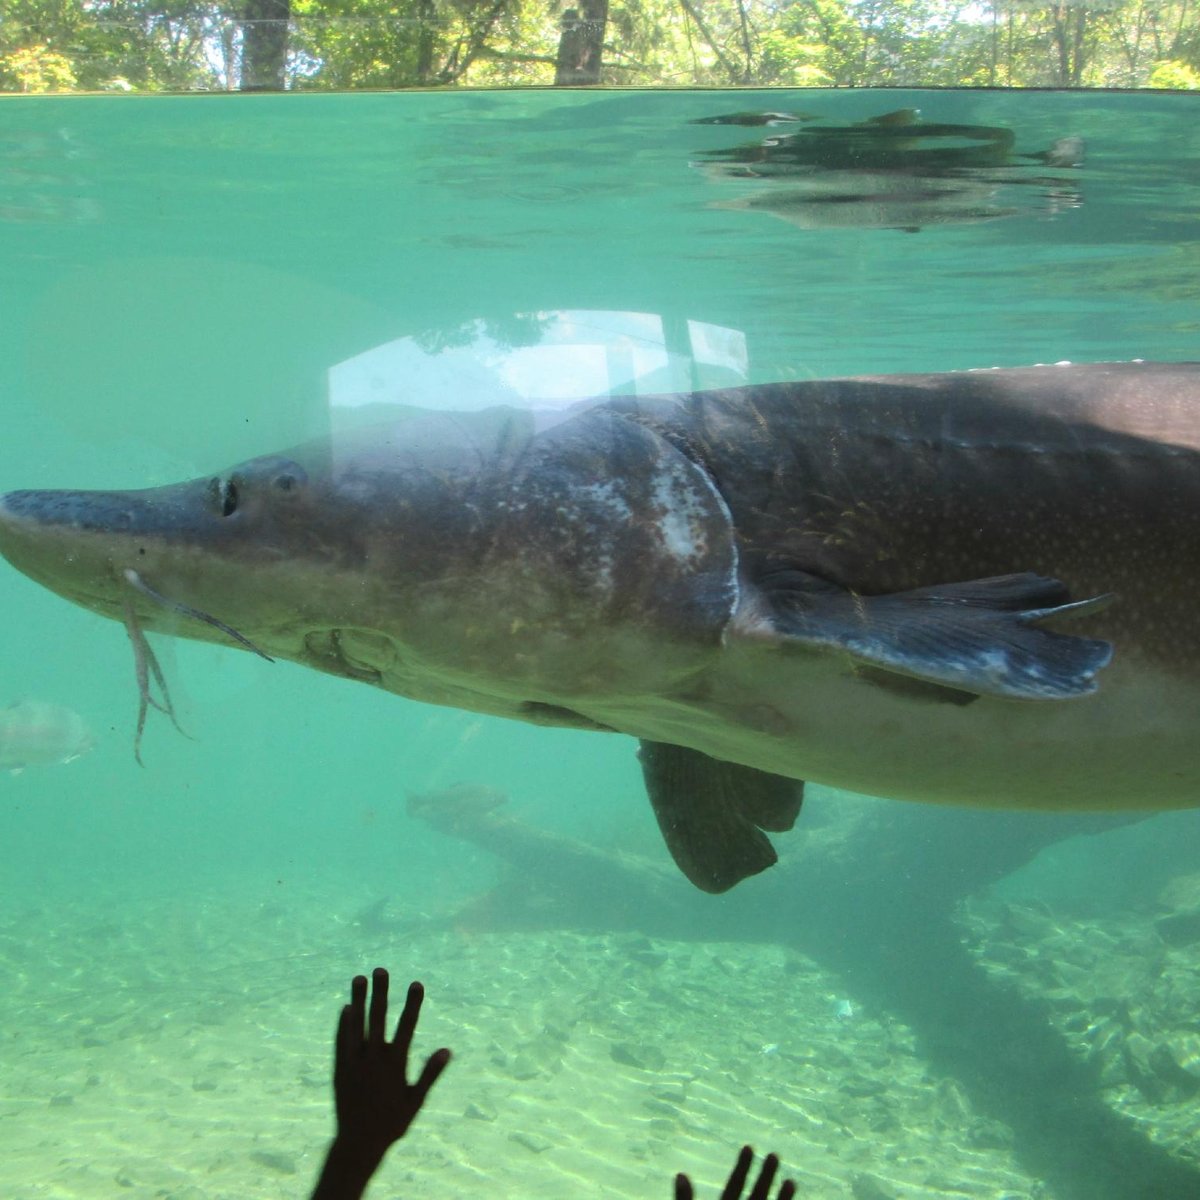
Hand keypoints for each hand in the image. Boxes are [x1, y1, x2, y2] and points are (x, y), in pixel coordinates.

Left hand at [333, 968, 451, 1156]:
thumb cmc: (392, 1123)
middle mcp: (373, 1059)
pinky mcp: (340, 1070)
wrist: (358, 1145)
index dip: (412, 1004)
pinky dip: (343, 1025)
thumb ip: (430, 1074)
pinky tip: (345, 1008)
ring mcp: (354, 1063)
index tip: (416, 983)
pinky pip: (341, 1042)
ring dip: (358, 1000)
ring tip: (358, 978)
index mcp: (394, 1064)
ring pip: (356, 1025)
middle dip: (380, 992)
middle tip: (381, 969)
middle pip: (378, 1019)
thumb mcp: (415, 1101)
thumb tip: (447, 1050)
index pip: (406, 1027)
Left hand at [675, 1145, 796, 1199]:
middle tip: (775, 1154)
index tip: (749, 1146)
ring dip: (782, 1198)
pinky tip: (793, 1197)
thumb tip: (679, 1174)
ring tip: (791, 1181)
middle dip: (765, 1176)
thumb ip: (685, 1199)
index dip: (742, 1165)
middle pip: (756, 1195)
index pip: (735, 1184)